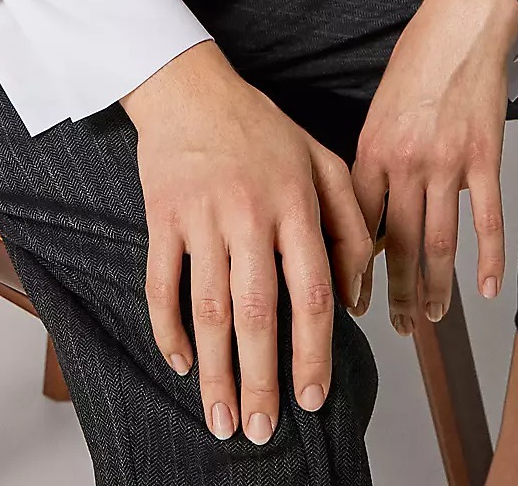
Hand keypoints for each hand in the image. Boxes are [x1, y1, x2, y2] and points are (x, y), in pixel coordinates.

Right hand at [120, 39, 374, 445]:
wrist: (189, 87)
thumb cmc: (259, 126)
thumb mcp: (321, 160)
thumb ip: (349, 223)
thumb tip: (356, 297)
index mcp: (295, 203)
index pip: (311, 293)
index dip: (314, 353)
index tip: (313, 398)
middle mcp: (250, 213)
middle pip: (257, 312)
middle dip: (260, 380)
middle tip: (261, 430)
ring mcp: (202, 216)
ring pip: (209, 308)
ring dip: (215, 370)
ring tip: (220, 417)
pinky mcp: (162, 216)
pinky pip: (161, 284)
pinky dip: (167, 329)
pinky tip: (181, 362)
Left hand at [348, 0, 517, 333]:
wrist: (461, 24)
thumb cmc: (417, 62)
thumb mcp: (380, 109)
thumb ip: (374, 159)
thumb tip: (365, 209)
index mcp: (371, 148)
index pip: (356, 223)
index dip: (351, 267)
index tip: (348, 299)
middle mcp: (405, 160)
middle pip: (397, 243)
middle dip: (393, 292)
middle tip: (393, 326)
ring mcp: (447, 161)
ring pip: (438, 241)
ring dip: (434, 287)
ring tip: (431, 317)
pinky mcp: (484, 158)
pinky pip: (485, 220)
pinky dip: (488, 260)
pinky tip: (488, 288)